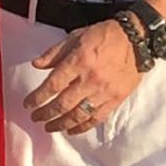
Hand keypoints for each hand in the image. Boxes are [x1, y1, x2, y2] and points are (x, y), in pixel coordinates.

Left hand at [24, 20, 139, 132]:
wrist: (136, 39)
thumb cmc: (104, 36)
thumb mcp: (76, 37)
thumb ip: (54, 53)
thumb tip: (36, 65)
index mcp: (78, 61)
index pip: (52, 85)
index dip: (37, 98)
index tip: (28, 104)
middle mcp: (90, 79)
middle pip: (62, 104)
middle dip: (45, 114)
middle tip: (35, 118)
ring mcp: (104, 91)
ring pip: (78, 115)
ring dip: (60, 124)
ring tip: (49, 127)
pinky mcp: (115, 99)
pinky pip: (96, 118)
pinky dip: (82, 127)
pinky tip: (71, 130)